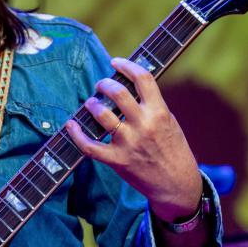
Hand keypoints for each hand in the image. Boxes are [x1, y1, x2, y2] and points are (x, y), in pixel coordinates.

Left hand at [65, 57, 201, 221]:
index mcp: (160, 112)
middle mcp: (144, 125)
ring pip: (101, 115)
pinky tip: (71, 125)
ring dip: (91, 104)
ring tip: (91, 103)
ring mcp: (129, 143)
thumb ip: (150, 104)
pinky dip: (76, 134)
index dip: (127, 65)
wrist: (176, 184)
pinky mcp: (117, 160)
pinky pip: (89, 146)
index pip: (143, 79)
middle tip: (100, 85)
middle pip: (118, 93)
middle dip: (104, 84)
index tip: (115, 62)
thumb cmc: (171, 148)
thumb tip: (127, 83)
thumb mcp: (168, 121)